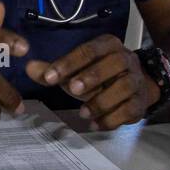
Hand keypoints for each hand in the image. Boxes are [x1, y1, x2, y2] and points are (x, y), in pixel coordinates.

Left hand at [25, 34, 158, 130]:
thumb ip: (55, 70)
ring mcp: (136, 81)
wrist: (138, 85)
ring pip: (125, 87)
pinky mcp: (141, 102)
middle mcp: (126, 59)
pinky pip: (130, 109)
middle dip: (93, 76)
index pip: (89, 50)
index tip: (50, 78)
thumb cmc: (101, 75)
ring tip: (82, 113)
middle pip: (115, 63)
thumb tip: (29, 67)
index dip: (69, 62)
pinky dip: (112, 119)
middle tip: (72, 89)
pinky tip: (95, 124)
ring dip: (102, 101)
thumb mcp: (78, 70)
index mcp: (109, 46)